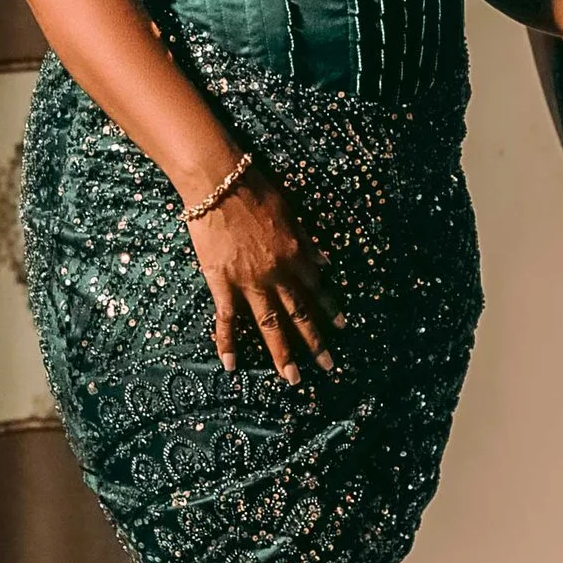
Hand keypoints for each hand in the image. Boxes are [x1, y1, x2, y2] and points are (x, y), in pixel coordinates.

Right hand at [185, 169, 342, 383]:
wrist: (219, 183)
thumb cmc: (255, 190)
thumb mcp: (292, 213)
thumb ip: (308, 242)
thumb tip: (325, 263)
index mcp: (296, 256)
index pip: (317, 289)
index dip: (330, 308)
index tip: (343, 326)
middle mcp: (278, 275)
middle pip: (300, 315)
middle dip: (316, 343)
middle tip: (329, 367)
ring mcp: (250, 283)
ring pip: (270, 326)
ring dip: (283, 354)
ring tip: (293, 379)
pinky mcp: (222, 284)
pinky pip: (227, 320)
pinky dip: (228, 343)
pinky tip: (232, 366)